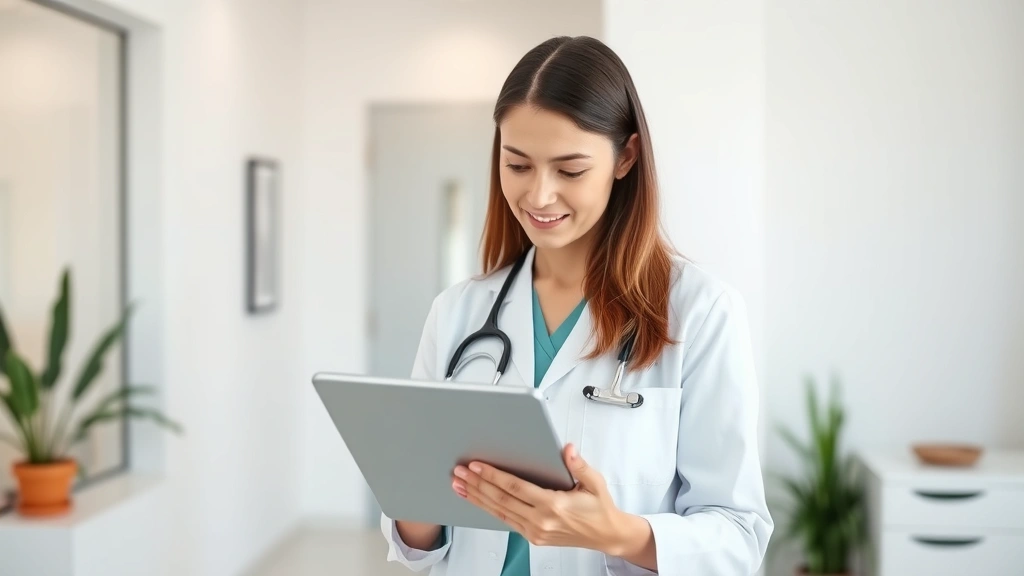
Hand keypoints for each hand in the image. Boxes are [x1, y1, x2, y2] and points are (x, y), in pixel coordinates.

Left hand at [451, 443, 630, 554]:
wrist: (607, 535)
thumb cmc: (600, 509)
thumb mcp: (595, 482)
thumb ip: (579, 465)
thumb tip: (567, 449)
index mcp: (554, 505)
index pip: (515, 488)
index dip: (493, 476)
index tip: (477, 466)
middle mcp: (541, 521)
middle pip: (501, 500)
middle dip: (477, 484)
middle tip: (459, 472)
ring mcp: (535, 531)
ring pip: (499, 512)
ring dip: (477, 497)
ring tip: (460, 485)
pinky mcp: (533, 537)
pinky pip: (505, 520)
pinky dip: (488, 509)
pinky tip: (478, 500)